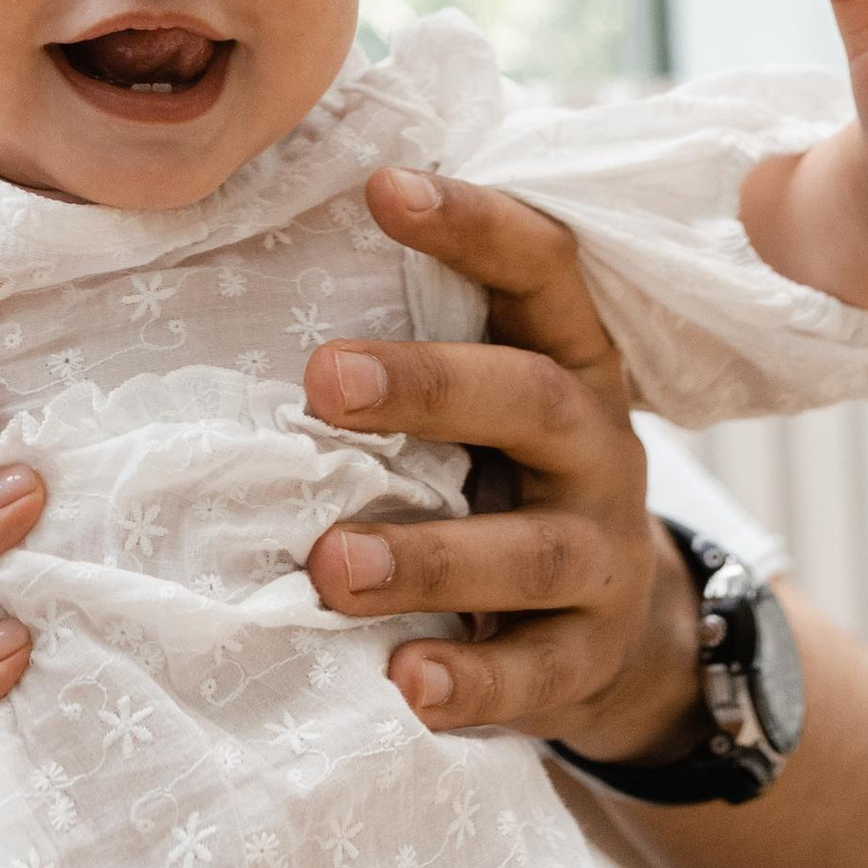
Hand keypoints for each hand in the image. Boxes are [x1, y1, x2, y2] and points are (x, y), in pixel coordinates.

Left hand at [300, 171, 701, 756]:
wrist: (619, 634)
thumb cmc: (503, 478)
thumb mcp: (487, 400)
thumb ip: (417, 341)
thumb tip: (247, 259)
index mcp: (568, 359)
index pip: (541, 268)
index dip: (473, 223)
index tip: (384, 185)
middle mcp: (598, 445)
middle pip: (533, 400)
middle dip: (430, 387)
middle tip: (321, 378)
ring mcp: (603, 556)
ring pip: (531, 552)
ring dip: (428, 555)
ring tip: (330, 566)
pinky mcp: (588, 658)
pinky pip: (538, 675)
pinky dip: (474, 682)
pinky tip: (407, 683)